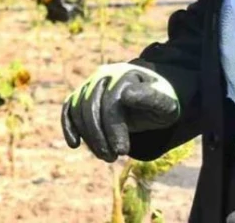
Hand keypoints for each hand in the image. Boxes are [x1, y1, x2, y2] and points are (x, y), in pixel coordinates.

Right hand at [61, 63, 179, 162]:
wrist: (149, 98)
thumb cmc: (159, 105)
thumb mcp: (166, 105)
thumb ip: (152, 99)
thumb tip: (126, 95)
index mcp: (124, 76)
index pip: (112, 102)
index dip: (114, 128)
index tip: (123, 151)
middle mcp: (103, 76)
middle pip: (92, 107)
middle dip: (99, 136)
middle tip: (112, 158)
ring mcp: (90, 85)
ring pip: (79, 110)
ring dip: (88, 137)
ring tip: (105, 156)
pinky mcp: (81, 95)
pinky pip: (69, 109)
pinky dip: (68, 126)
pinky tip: (74, 144)